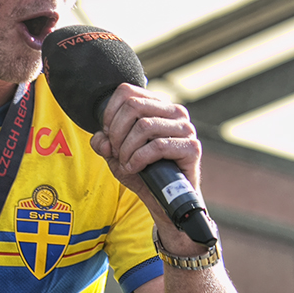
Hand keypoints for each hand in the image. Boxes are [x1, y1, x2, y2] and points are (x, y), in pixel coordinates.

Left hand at [90, 84, 202, 244]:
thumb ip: (105, 143)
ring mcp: (185, 128)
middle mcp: (174, 112)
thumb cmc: (143, 173)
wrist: (164, 200)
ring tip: (126, 163)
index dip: (109, 115)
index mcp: (157, 106)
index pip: (127, 92)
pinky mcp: (192, 148)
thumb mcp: (116, 156)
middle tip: (116, 152)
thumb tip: (101, 138)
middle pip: (133, 106)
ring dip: (127, 148)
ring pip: (144, 126)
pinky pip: (158, 146)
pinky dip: (139, 159)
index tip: (109, 136)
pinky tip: (135, 168)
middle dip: (116, 133)